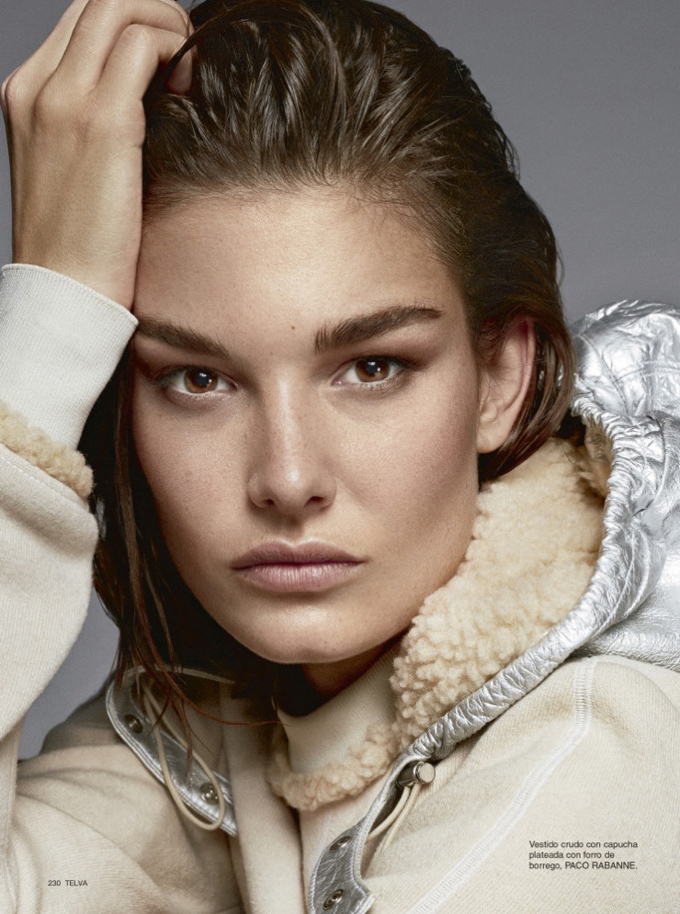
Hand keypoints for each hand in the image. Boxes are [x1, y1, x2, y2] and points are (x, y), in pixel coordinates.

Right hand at [0, 0, 194, 309]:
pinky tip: (191, 86)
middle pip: (99, 2)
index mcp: (26, 95)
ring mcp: (62, 100)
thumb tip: (158, 93)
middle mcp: (36, 87)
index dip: (132, 24)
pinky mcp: (99, 122)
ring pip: (120, 8)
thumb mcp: (78, 170)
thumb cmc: (83, 245)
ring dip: (168, 23)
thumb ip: (102, 122)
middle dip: (154, 12)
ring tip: (193, 67)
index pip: (81, 22)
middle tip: (189, 52)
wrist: (67, 292)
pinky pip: (142, 45)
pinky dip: (175, 49)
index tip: (168, 60)